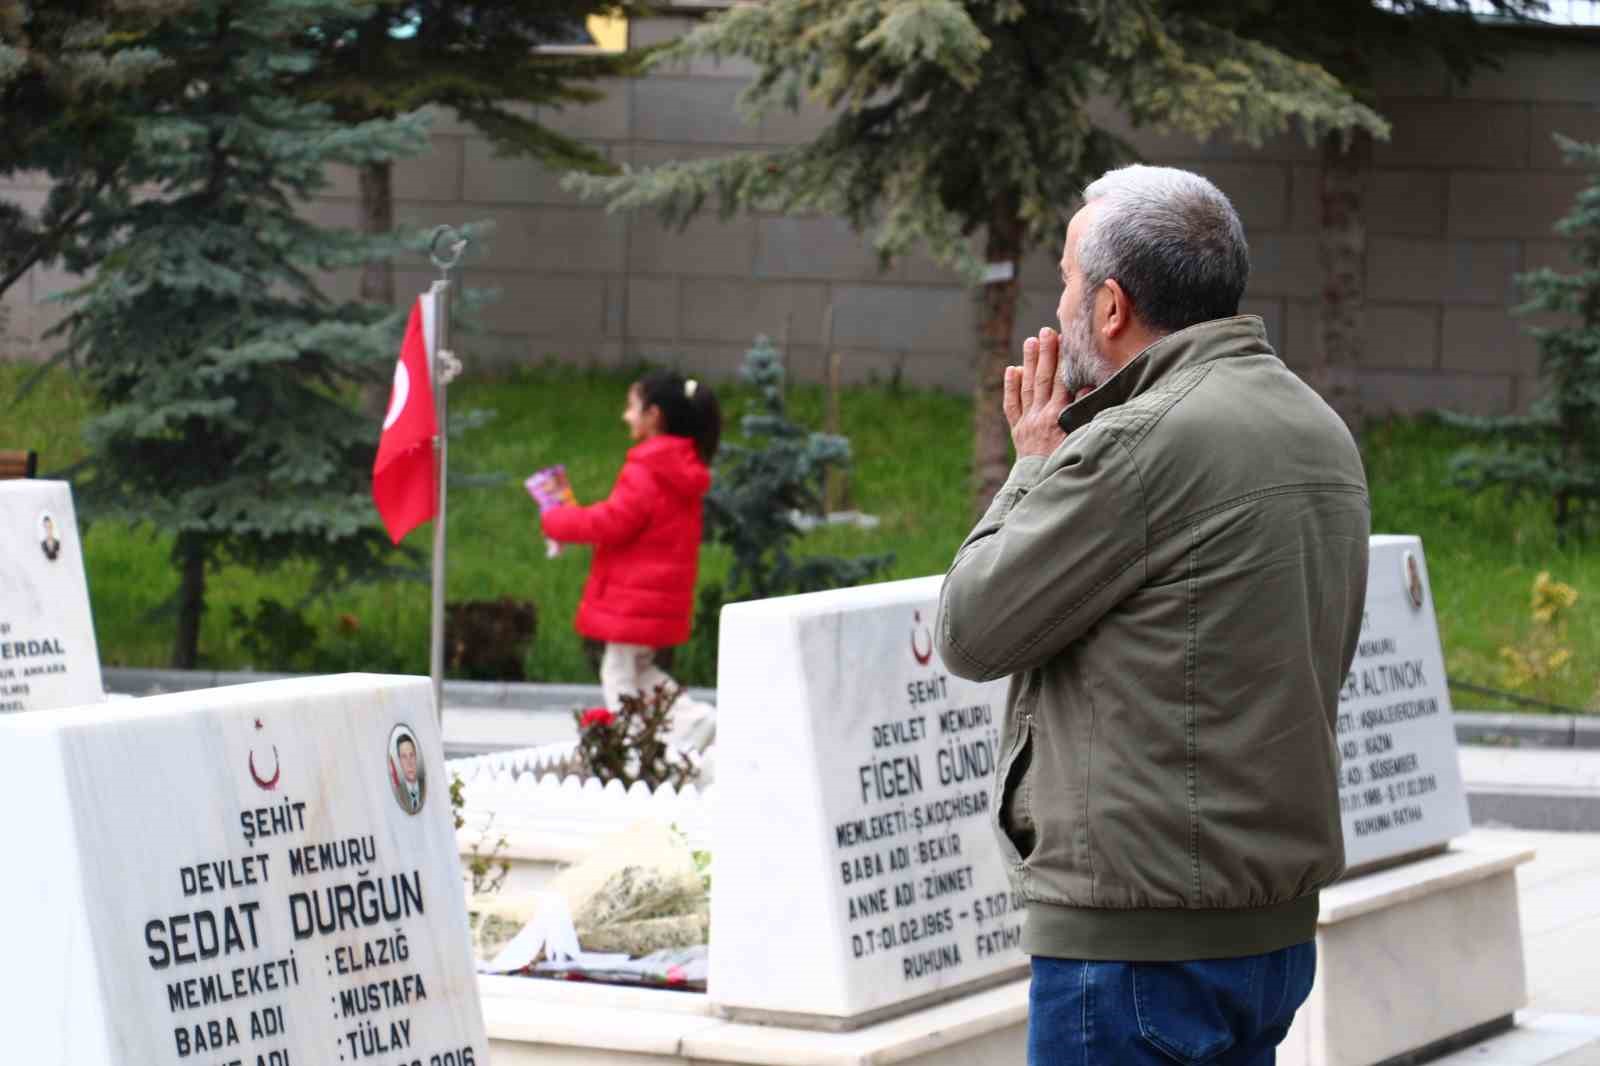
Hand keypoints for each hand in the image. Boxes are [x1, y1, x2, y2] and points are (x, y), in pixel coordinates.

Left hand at [1004, 327, 1075, 457]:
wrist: (1043, 485)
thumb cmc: (1069, 463)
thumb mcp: (1081, 439)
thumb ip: (1083, 412)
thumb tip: (1086, 386)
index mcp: (1058, 417)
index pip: (1060, 381)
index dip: (1062, 359)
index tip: (1063, 339)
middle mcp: (1040, 416)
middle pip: (1042, 379)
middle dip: (1045, 353)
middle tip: (1045, 331)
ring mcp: (1026, 422)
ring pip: (1026, 387)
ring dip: (1028, 362)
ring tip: (1030, 341)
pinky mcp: (1017, 431)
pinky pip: (1011, 405)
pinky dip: (1010, 387)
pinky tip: (1011, 369)